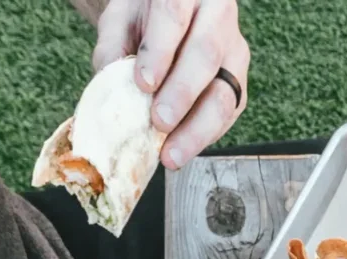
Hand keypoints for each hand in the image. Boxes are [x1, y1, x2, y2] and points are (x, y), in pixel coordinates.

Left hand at [95, 0, 248, 170]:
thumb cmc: (144, 17)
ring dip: (196, 129)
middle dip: (181, 93)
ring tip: (170, 155)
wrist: (169, 18)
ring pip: (224, 93)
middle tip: (159, 122)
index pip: (174, 14)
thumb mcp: (121, 18)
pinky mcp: (237, 86)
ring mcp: (233, 52)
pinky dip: (203, 138)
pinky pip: (226, 116)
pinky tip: (180, 151)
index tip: (143, 83)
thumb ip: (113, 45)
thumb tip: (109, 83)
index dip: (160, 51)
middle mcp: (217, 16)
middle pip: (205, 54)